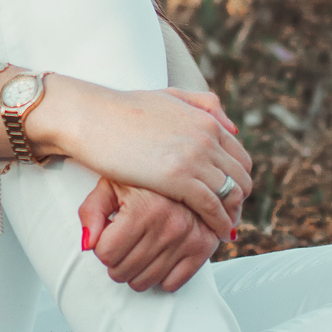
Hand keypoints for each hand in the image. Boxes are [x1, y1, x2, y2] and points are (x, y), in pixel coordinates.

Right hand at [32, 82, 252, 237]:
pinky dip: (219, 223)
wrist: (90, 116)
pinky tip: (215, 234)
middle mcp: (207, 136)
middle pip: (241, 177)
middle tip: (228, 217)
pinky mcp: (179, 177)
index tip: (230, 196)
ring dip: (231, 214)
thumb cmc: (121, 110)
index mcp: (206, 119)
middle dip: (238, 200)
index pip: (240, 157)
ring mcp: (195, 156)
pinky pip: (212, 206)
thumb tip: (232, 128)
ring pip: (232, 194)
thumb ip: (203, 105)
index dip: (238, 180)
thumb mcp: (169, 96)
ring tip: (223, 229)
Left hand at [79, 179, 226, 291]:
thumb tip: (87, 244)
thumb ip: (91, 212)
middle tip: (123, 245)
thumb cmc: (145, 180)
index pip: (105, 254)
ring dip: (135, 272)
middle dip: (116, 261)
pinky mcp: (203, 248)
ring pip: (144, 282)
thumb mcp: (111, 185)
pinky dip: (161, 276)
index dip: (102, 246)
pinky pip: (172, 283)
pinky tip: (158, 257)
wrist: (188, 170)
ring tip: (138, 250)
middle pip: (121, 271)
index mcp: (142, 208)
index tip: (109, 236)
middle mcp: (167, 225)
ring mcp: (187, 239)